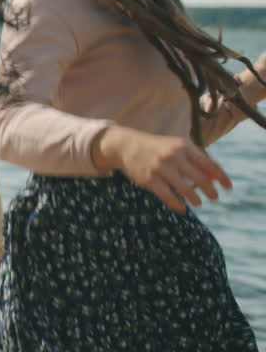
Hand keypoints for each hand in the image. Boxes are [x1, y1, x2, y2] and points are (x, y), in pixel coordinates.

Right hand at [95, 127, 231, 213]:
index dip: (222, 177)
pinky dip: (177, 205)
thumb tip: (216, 178)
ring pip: (185, 189)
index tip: (228, 187)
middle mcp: (172, 156)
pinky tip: (182, 209)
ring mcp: (160, 168)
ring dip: (195, 199)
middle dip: (210, 191)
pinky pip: (167, 196)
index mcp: (183, 146)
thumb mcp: (177, 147)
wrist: (126, 146)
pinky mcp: (149, 180)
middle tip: (214, 198)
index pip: (209, 164)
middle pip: (199, 178)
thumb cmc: (158, 148)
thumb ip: (196, 159)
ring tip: (199, 203)